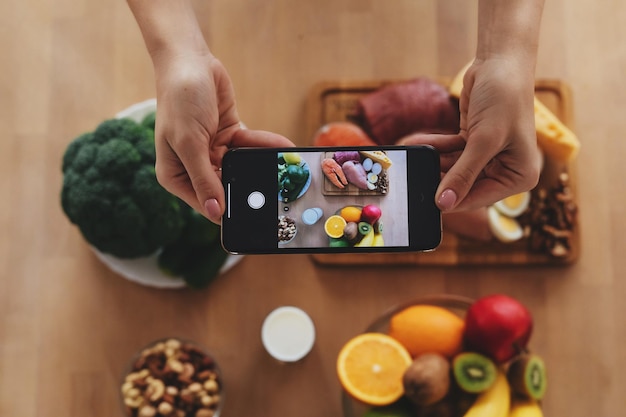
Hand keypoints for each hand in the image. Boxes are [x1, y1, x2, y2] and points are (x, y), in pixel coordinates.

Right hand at [152, 53, 293, 222]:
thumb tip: (215, 212)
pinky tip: (284, 147)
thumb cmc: (179, 100)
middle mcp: (194, 166)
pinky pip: (251, 147)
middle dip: (249, 187)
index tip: (251, 216)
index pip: (204, 203)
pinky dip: (266, 145)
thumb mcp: (189, 143)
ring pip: (243, 167)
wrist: (189, 61)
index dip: (226, 210)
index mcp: (175, 175)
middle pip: (226, 187)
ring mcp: (213, 152)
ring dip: (261, 166)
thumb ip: (204, 179)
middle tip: (275, 193)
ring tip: (286, 171)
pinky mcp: (229, 136)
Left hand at [401, 58, 541, 211]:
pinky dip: (435, 149)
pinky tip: (416, 144)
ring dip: (433, 162)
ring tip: (412, 157)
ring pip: (453, 170)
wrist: (500, 63)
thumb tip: (444, 203)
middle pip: (464, 186)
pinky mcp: (473, 143)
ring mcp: (489, 157)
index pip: (478, 198)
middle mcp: (506, 170)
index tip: (425, 199)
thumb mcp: (483, 140)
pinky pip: (450, 154)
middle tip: (414, 175)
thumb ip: (462, 174)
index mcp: (519, 176)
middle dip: (439, 178)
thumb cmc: (504, 98)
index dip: (451, 200)